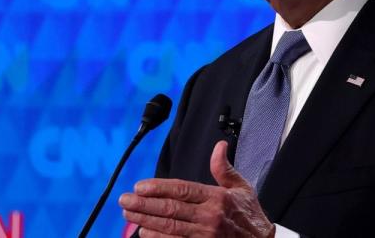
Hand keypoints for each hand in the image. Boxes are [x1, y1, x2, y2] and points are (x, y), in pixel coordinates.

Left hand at [119, 141, 275, 237]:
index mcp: (217, 197)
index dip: (159, 187)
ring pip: (169, 227)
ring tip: (128, 214)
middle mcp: (209, 216)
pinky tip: (144, 232)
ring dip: (146, 220)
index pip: (182, 190)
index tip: (140, 186)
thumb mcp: (242, 188)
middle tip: (124, 200)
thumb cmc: (250, 217)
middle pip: (171, 209)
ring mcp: (205, 235)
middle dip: (144, 204)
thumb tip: (219, 146)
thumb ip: (224, 168)